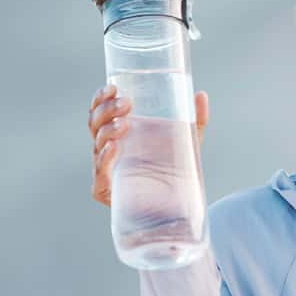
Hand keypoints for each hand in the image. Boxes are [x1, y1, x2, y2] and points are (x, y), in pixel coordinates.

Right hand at [87, 84, 210, 206]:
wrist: (179, 207)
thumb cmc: (176, 171)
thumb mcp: (187, 141)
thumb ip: (195, 119)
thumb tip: (200, 94)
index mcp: (118, 133)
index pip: (99, 111)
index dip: (100, 98)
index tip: (112, 87)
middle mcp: (107, 149)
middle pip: (95, 124)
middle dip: (106, 110)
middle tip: (126, 104)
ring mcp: (106, 170)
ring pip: (97, 144)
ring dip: (107, 130)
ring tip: (125, 124)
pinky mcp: (106, 191)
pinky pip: (100, 174)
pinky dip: (104, 158)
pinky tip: (113, 147)